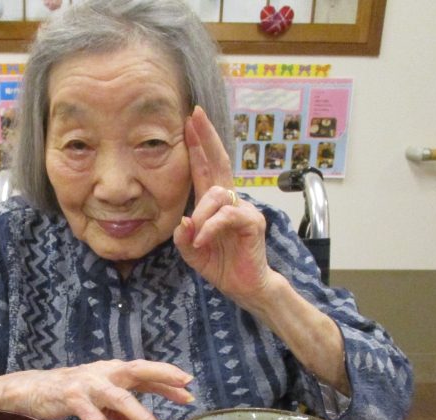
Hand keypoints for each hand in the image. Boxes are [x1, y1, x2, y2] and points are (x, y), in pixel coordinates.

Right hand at [0, 359, 193, 419]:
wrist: (29, 390)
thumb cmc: (68, 394)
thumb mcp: (100, 402)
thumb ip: (124, 413)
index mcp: (111, 370)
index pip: (145, 372)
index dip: (167, 378)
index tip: (190, 387)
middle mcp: (103, 372)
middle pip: (137, 371)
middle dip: (163, 378)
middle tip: (186, 389)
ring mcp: (88, 384)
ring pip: (120, 399)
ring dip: (142, 418)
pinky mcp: (72, 398)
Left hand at [174, 106, 271, 308]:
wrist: (244, 287)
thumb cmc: (221, 265)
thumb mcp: (193, 252)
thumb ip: (184, 237)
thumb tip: (183, 221)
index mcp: (214, 204)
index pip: (205, 168)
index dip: (197, 146)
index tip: (189, 121)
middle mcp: (230, 201)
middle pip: (220, 162)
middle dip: (206, 138)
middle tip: (195, 116)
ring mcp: (243, 209)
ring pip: (217, 195)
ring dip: (201, 214)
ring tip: (196, 236)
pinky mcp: (253, 223)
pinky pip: (227, 216)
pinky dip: (211, 228)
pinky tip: (203, 240)